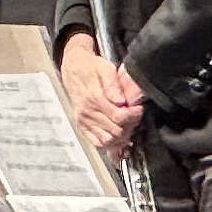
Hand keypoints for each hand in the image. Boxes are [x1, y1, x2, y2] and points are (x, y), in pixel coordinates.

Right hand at [61, 40, 142, 158]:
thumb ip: (114, 85)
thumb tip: (121, 100)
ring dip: (121, 136)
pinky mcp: (82, 126)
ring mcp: (84, 121)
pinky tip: (118, 136)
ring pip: (107, 140)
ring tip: (127, 125)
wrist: (74, 69)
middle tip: (134, 117)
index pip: (119, 116)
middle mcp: (87, 112)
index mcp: (94, 98)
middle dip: (130, 125)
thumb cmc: (91, 68)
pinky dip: (110, 143)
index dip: (133, 115)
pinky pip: (97, 143)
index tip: (138, 109)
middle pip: (115, 131)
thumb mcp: (105, 68)